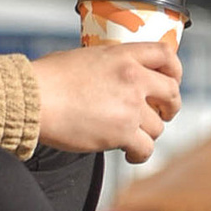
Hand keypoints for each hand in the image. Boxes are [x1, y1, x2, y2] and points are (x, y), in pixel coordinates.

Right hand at [32, 42, 182, 166]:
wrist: (34, 99)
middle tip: (162, 113)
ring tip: (133, 137)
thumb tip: (110, 75)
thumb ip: (107, 65)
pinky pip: (146, 148)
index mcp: (123, 55)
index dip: (175, 69)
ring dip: (148, 133)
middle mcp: (133, 78)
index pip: (166, 55)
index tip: (172, 80)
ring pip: (158, 126)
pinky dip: (140, 154)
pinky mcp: (122, 133)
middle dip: (170, 106)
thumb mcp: (84, 57)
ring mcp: (130, 106)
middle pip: (172, 92)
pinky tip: (130, 154)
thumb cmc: (47, 78)